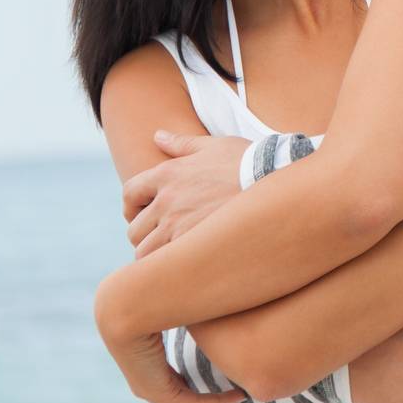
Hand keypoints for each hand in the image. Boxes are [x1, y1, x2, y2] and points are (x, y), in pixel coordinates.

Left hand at [93, 277, 247, 402]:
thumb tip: (196, 297)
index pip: (175, 393)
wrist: (124, 308)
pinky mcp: (159, 390)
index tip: (222, 394)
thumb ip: (181, 313)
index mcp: (146, 373)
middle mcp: (146, 388)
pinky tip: (235, 397)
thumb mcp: (168, 313)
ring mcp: (151, 392)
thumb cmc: (143, 303)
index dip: (198, 398)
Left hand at [121, 130, 248, 256]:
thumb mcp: (213, 145)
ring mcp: (179, 226)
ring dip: (155, 255)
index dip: (131, 207)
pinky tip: (186, 264)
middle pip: (134, 230)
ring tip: (174, 254)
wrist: (274, 179)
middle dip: (145, 235)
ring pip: (145, 253)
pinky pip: (167, 265)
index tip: (142, 214)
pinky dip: (171, 267)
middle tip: (163, 237)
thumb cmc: (246, 160)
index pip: (129, 193)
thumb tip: (158, 136)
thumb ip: (181, 143)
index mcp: (167, 174)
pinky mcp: (195, 245)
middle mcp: (167, 201)